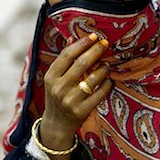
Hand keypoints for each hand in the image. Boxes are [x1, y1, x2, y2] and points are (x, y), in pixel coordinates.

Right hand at [39, 34, 111, 159]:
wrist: (57, 123)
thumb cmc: (57, 95)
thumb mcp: (55, 78)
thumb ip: (63, 59)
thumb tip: (73, 38)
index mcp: (51, 77)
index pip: (67, 55)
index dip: (82, 44)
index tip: (93, 36)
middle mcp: (59, 88)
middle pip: (82, 63)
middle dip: (96, 51)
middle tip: (105, 43)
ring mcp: (71, 100)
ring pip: (93, 78)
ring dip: (103, 68)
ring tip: (107, 64)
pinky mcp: (83, 110)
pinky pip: (101, 92)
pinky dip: (107, 83)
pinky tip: (109, 79)